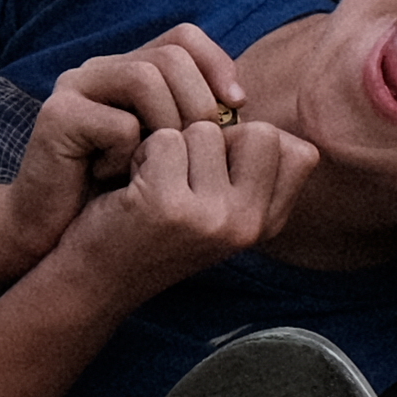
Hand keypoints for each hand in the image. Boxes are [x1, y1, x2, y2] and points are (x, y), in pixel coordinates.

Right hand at [22, 27, 252, 197]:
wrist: (57, 237)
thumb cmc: (120, 198)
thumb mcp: (170, 154)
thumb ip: (198, 124)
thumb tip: (245, 105)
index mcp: (128, 70)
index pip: (184, 37)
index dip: (218, 65)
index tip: (238, 107)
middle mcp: (99, 70)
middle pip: (171, 56)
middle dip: (200, 104)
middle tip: (202, 151)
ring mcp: (74, 88)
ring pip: (145, 78)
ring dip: (169, 128)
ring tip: (162, 165)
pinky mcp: (57, 117)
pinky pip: (118, 123)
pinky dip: (129, 156)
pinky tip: (117, 179)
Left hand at [40, 109, 315, 308]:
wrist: (96, 279)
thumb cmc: (153, 231)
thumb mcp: (215, 209)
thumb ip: (247, 170)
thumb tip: (263, 118)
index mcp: (266, 225)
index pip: (299, 152)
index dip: (250, 143)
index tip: (211, 168)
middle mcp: (248, 225)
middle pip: (260, 133)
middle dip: (215, 137)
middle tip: (180, 170)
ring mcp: (212, 217)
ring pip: (205, 130)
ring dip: (171, 144)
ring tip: (152, 181)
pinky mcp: (170, 206)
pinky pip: (166, 138)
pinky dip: (142, 151)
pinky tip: (131, 184)